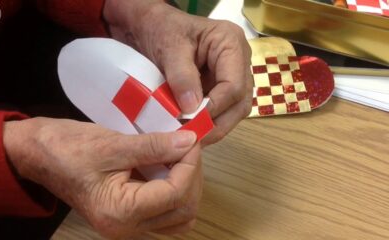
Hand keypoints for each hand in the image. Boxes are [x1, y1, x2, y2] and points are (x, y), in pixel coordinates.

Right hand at [3, 117, 201, 238]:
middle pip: (183, 210)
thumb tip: (190, 141)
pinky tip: (169, 166)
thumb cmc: (67, 148)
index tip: (191, 138)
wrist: (38, 155)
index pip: (175, 194)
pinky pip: (165, 212)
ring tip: (181, 157)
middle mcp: (127, 228)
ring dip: (187, 185)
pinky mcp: (129, 216)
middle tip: (187, 146)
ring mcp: (128, 225)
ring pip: (178, 216)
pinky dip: (175, 190)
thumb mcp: (112, 144)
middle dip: (192, 175)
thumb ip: (154, 146)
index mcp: (119, 213)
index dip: (190, 164)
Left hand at [104, 0, 252, 144]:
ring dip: (215, 127)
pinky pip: (223, 111)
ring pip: (235, 110)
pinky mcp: (222, 87)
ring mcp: (233, 75)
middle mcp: (240, 61)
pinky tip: (193, 130)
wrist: (154, 28)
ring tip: (192, 137)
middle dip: (218, 124)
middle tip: (193, 138)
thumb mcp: (169, 48)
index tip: (191, 122)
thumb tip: (192, 109)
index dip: (215, 108)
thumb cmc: (163, 30)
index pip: (234, 85)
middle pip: (240, 102)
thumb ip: (181, 76)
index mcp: (231, 43)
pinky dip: (209, 123)